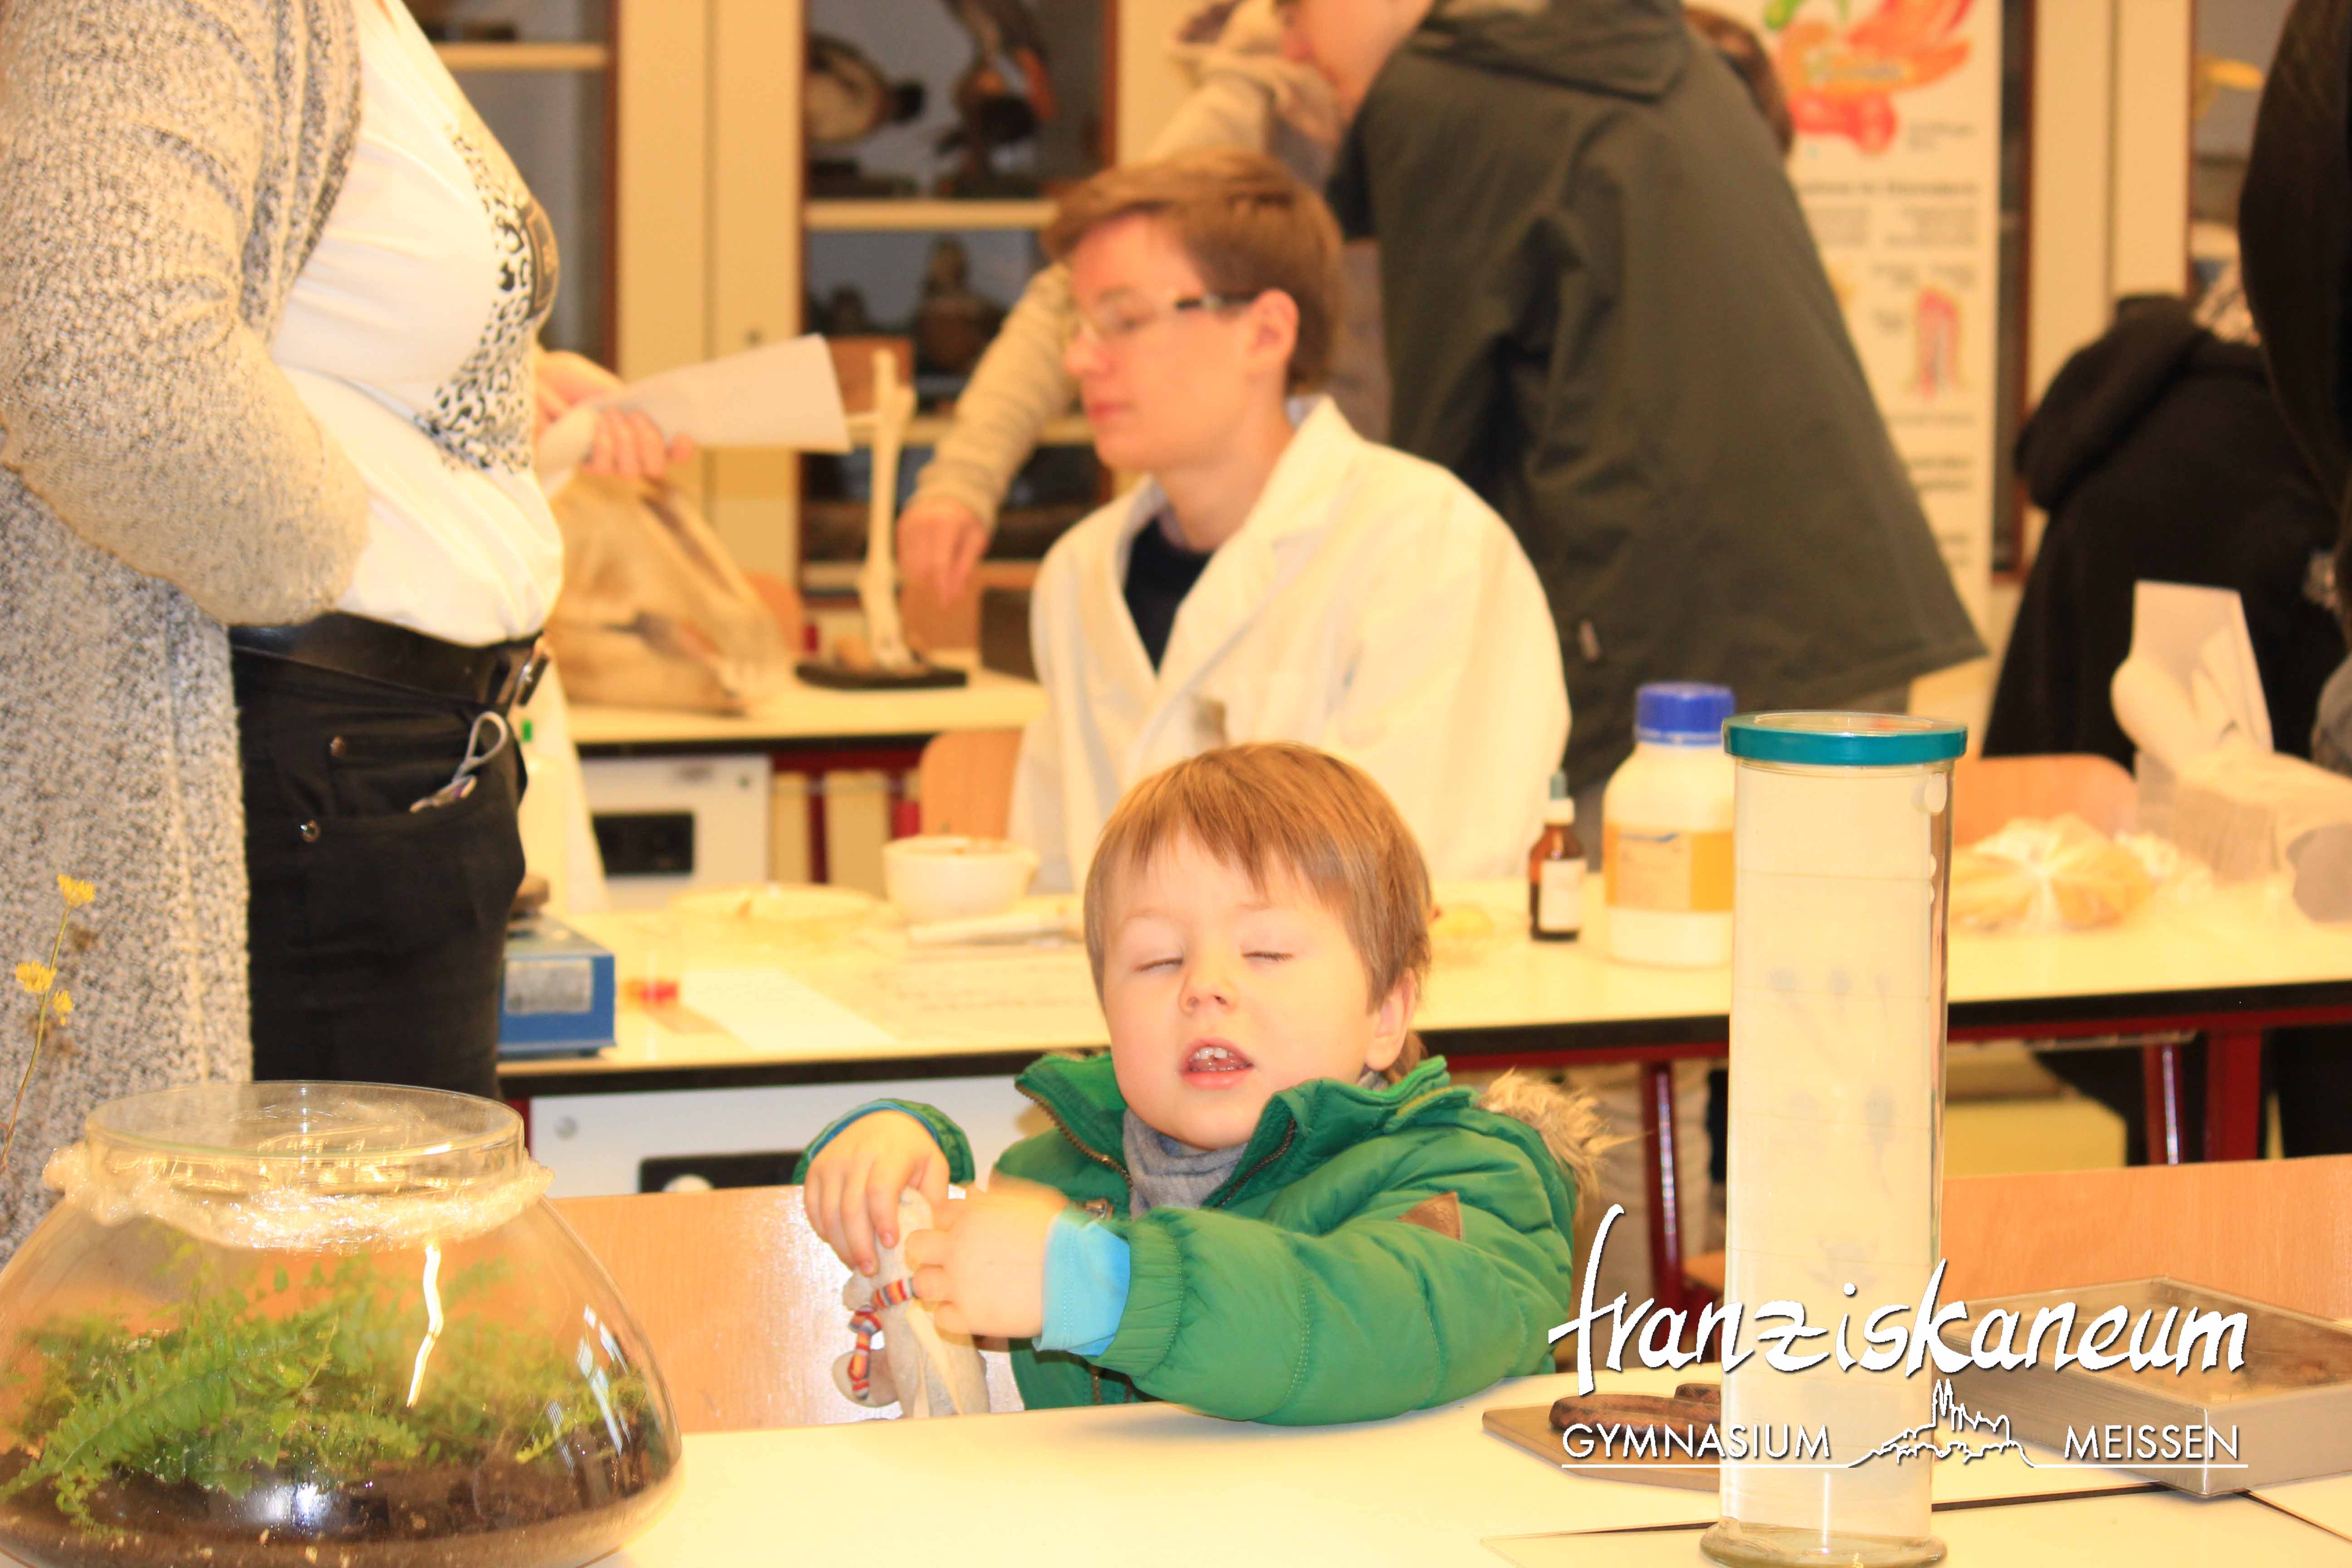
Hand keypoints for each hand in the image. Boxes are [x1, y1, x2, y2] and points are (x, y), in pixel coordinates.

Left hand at [534, 348, 693, 479]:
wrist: (537, 378)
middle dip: (652, 443)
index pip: (669, 454)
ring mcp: (603, 461)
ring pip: (631, 471)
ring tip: (613, 416)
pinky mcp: (579, 464)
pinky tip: (599, 426)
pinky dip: (606, 446)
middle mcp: (623, 452)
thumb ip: (638, 407)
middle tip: (638, 418)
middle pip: (654, 468)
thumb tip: (665, 421)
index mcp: (636, 433)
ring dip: (628, 443)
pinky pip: (603, 468)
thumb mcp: (612, 389)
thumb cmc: (571, 381)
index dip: (682, 451)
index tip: (685, 434)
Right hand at [801, 1111, 950, 1275]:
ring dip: (841, 1245)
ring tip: (857, 1264)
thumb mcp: (933, 1166)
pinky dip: (826, 1232)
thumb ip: (934, 1198)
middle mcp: (856, 1155)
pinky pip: (814, 1209)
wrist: (879, 1123)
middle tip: (871, 1270)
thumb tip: (928, 1237)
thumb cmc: (911, 1153)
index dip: (882, 1220)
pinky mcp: (815, 1172)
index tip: (890, 1244)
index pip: (880, 1189)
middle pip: (850, 1208)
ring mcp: (831, 1163)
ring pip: (829, 1213)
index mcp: (891, 1153)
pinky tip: (842, 1245)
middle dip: (859, 1245)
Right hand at [896, 495, 990, 604]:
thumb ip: (964, 567)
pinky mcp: (903, 527)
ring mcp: (910, 524)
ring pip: (911, 564)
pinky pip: (905, 557)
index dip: (942, 585)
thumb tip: (954, 595)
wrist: (951, 492)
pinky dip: (917, 565)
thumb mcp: (975, 541)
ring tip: (941, 567)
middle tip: (948, 589)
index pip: (939, 564)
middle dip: (935, 581)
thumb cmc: (967, 521)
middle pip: (924, 566)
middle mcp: (924, 523)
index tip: (945, 603)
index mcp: (946, 524)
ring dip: (925, 575)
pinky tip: (929, 558)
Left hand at [903, 1177, 1065, 1338]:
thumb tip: (973, 1194)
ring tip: (957, 1288)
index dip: (947, 1223)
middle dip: (928, 1252)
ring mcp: (960, 1284)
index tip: (959, 1231)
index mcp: (971, 1215)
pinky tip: (969, 1310)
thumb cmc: (1059, 1235)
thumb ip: (995, 1196)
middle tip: (949, 1260)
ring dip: (936, 1285)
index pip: (937, 1213)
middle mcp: (957, 1247)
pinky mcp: (969, 1317)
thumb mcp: (1029, 1201)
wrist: (1077, 1276)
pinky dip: (951, 1316)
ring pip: (921, 1284)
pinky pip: (940, 1318)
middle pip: (916, 1246)